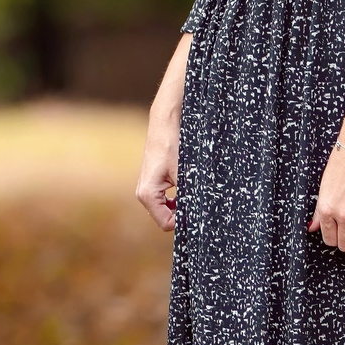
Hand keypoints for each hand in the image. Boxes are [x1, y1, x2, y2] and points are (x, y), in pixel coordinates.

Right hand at [136, 32, 192, 231]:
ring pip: (170, 209)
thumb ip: (188, 198)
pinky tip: (190, 185)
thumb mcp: (186, 172)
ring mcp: (148, 188)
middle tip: (201, 199)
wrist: (167, 120)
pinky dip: (181, 197)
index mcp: (147, 194)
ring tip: (196, 189)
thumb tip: (197, 218)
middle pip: (168, 218)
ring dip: (184, 203)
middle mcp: (144, 194)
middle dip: (185, 212)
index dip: (186, 221)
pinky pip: (169, 199)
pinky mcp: (155, 181)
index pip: (168, 224)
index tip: (200, 209)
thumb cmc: (175, 143)